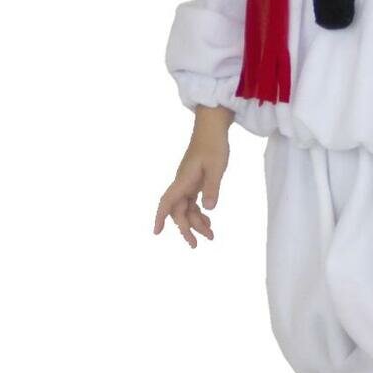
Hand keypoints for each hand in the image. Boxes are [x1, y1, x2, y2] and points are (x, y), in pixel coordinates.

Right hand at [153, 133, 229, 248]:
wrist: (212, 128)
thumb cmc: (213, 145)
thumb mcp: (216, 167)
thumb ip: (212, 188)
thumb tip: (208, 209)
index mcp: (183, 180)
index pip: (167, 202)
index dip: (160, 217)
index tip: (156, 232)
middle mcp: (182, 183)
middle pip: (178, 211)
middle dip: (186, 229)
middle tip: (196, 245)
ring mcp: (188, 182)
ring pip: (187, 208)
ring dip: (196, 222)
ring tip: (211, 235)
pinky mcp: (195, 181)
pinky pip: (193, 201)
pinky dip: (199, 212)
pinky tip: (208, 220)